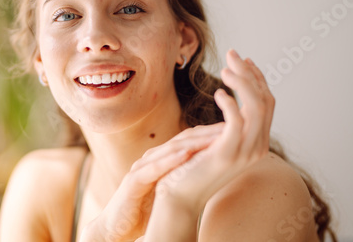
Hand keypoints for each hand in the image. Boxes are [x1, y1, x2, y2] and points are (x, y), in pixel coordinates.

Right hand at [81, 124, 223, 241]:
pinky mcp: (133, 181)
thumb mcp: (168, 189)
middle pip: (182, 140)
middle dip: (206, 132)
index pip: (189, 141)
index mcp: (161, 159)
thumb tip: (210, 173)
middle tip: (230, 125)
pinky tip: (186, 155)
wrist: (117, 227)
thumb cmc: (145, 209)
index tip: (235, 129)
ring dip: (193, 142)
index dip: (211, 134)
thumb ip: (183, 177)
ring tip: (214, 136)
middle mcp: (151, 158)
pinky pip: (153, 168)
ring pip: (169, 149)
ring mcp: (141, 167)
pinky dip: (170, 160)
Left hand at [155, 49, 273, 214]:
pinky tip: (217, 93)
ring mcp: (245, 152)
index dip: (257, 78)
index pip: (266, 102)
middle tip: (232, 54)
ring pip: (257, 106)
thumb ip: (228, 122)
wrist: (178, 195)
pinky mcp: (227, 153)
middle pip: (265, 100)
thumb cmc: (192, 165)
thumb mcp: (214, 139)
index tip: (244, 60)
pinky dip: (230, 102)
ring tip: (224, 69)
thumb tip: (229, 97)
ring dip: (242, 82)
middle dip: (250, 73)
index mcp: (256, 141)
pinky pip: (237, 121)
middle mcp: (257, 146)